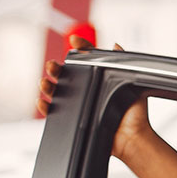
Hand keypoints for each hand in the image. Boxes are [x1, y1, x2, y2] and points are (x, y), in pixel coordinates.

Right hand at [39, 35, 147, 160]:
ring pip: (56, 91)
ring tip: (45, 82)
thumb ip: (123, 65)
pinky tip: (42, 101)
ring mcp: (78, 105)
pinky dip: (45, 106)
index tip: (75, 40)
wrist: (132, 137)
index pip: (86, 60)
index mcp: (98, 79)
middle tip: (53, 65)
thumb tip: (116, 46)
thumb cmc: (134, 114)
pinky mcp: (72, 120)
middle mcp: (86, 90)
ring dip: (47, 85)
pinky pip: (53, 113)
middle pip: (65, 75)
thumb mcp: (131, 85)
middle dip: (55, 68)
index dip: (80, 49)